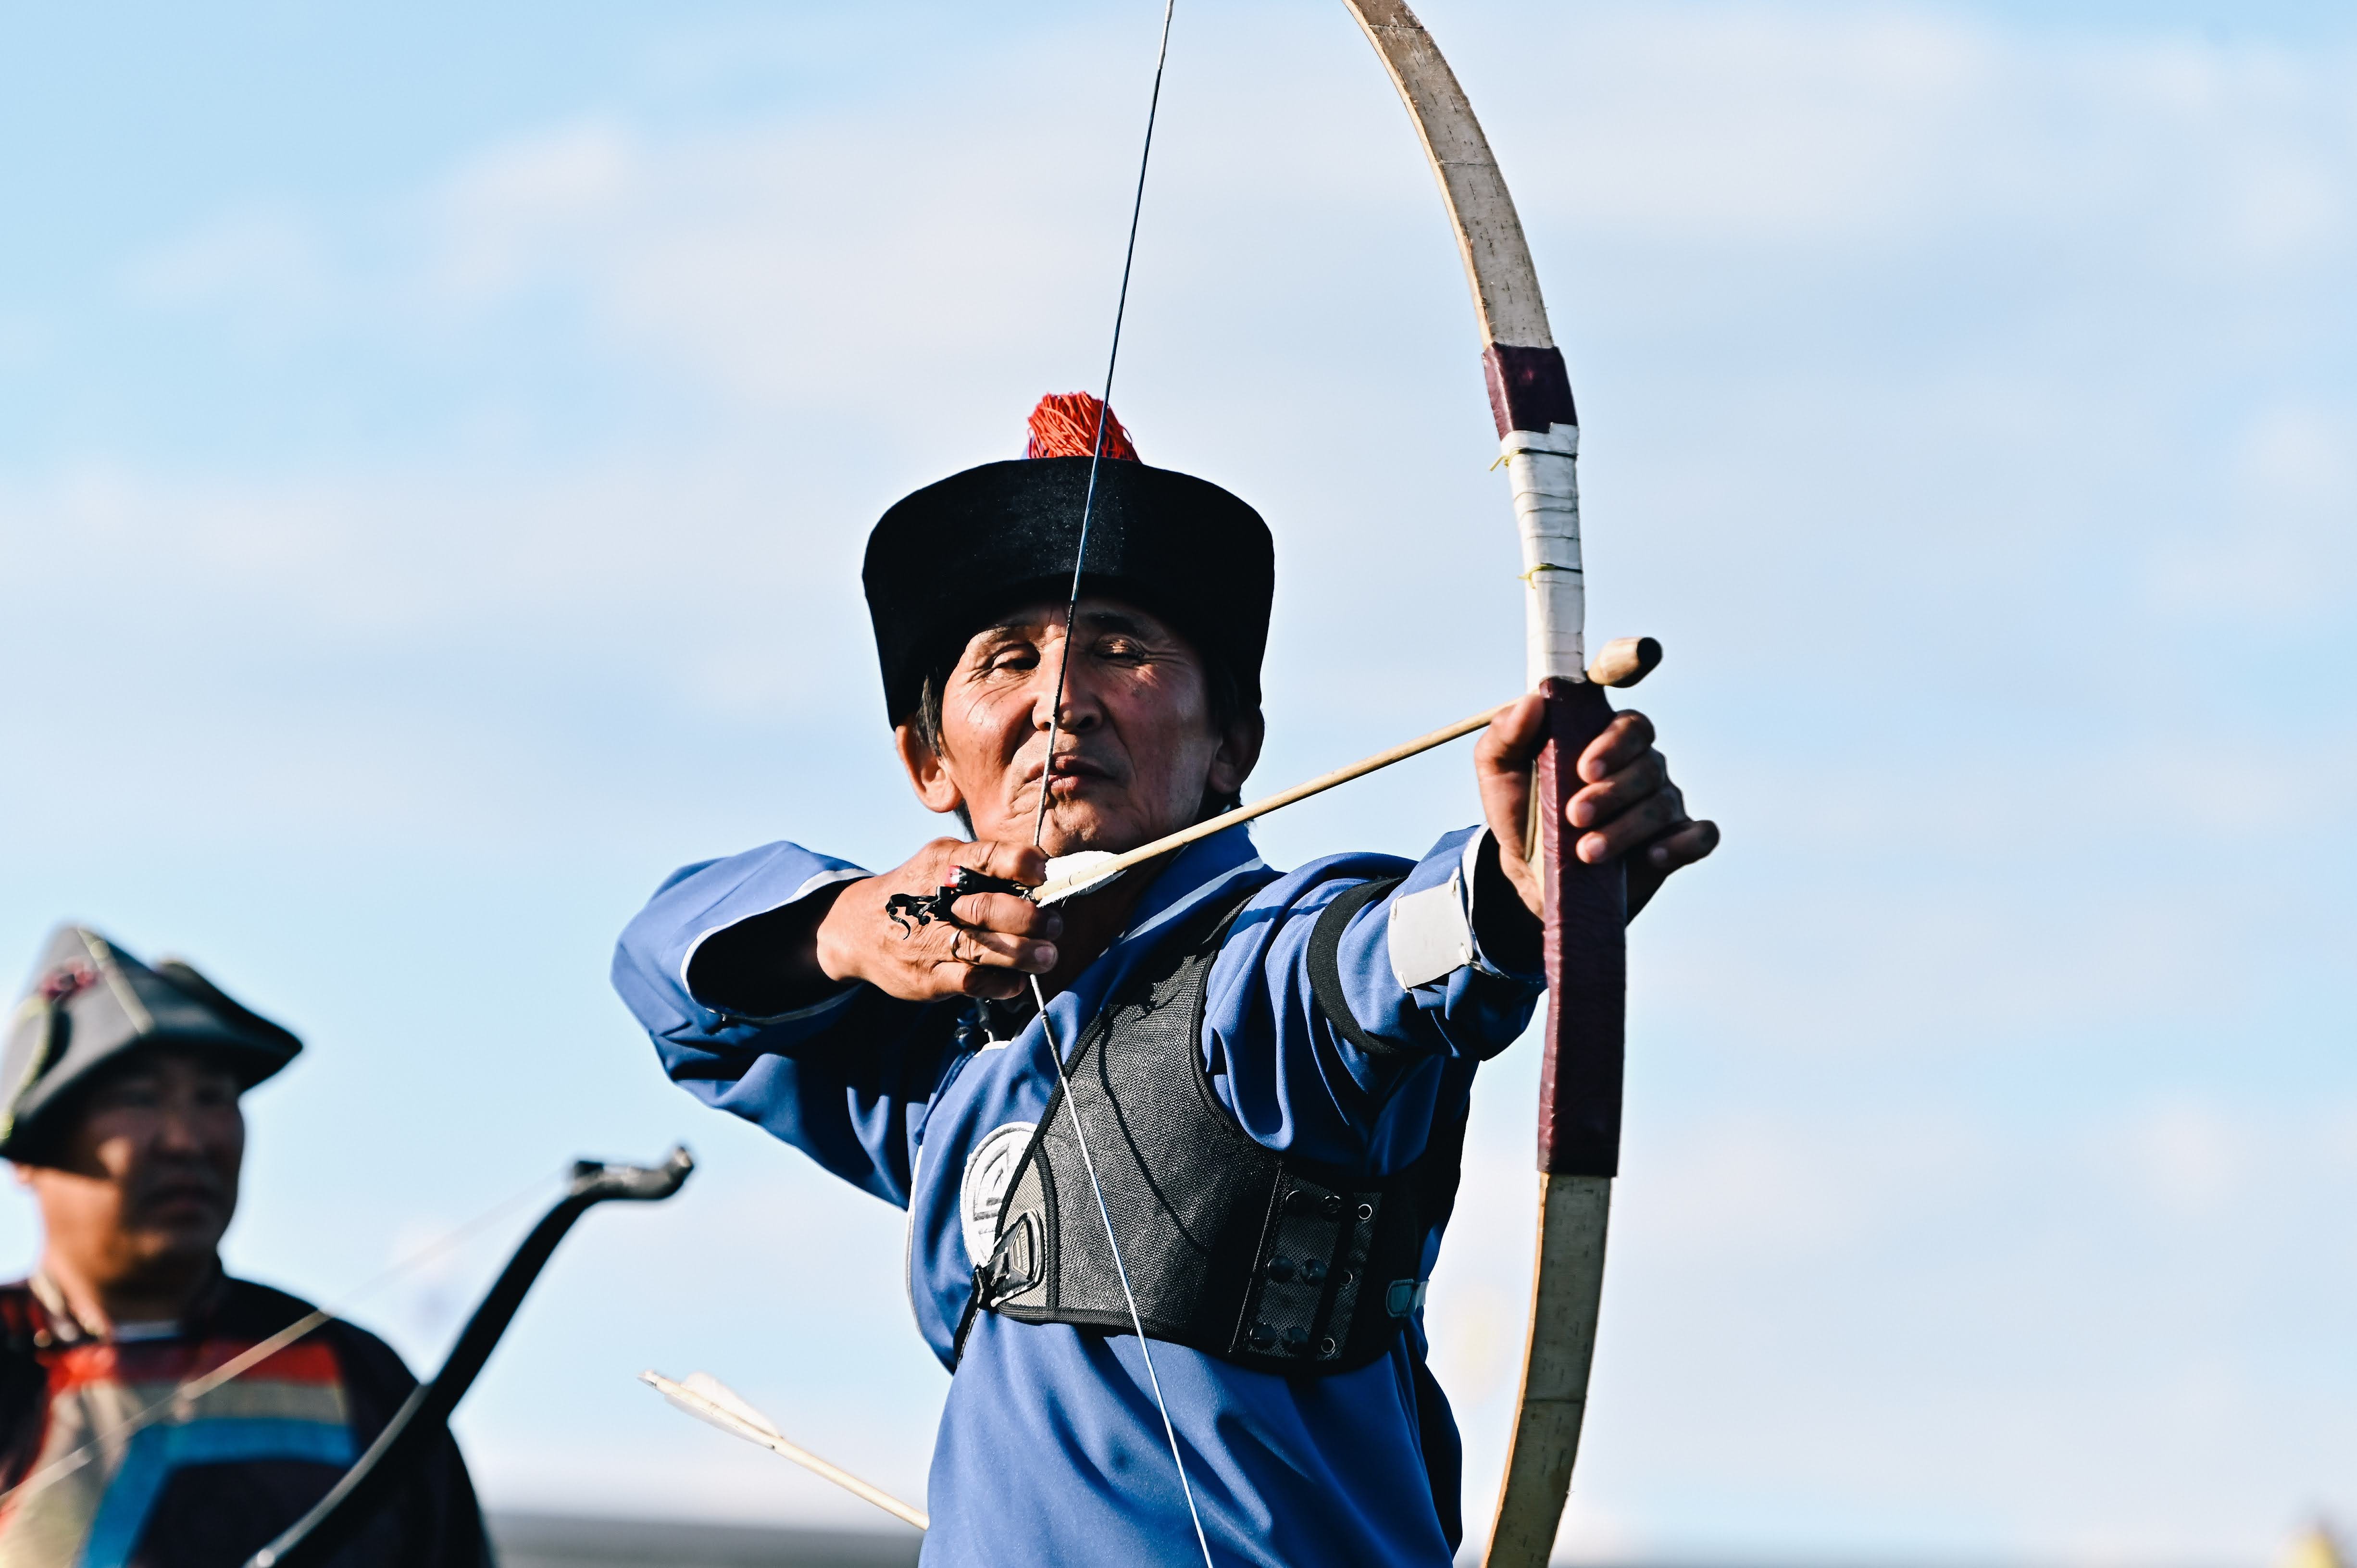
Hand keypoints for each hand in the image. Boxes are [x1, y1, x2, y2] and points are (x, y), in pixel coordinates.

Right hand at [815, 839, 1063, 1002]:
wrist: (858, 928)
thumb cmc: (918, 892)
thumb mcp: (942, 861)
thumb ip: (986, 865)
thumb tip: (1045, 874)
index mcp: (944, 863)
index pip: (990, 857)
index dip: (1025, 866)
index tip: (1047, 875)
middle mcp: (935, 900)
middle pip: (989, 908)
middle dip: (1031, 919)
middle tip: (1055, 924)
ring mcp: (929, 942)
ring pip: (984, 950)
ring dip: (1024, 954)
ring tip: (1047, 955)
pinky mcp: (928, 977)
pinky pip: (973, 983)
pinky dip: (1002, 983)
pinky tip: (1017, 979)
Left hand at [1475, 694, 1719, 918]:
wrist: (1531, 873)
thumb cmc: (1521, 810)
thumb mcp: (1499, 771)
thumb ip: (1507, 732)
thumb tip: (1533, 701)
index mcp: (1602, 735)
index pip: (1628, 717)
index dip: (1621, 719)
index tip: (1588, 762)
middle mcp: (1639, 761)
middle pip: (1644, 761)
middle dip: (1610, 789)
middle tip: (1574, 814)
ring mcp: (1661, 800)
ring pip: (1660, 802)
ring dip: (1624, 828)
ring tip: (1586, 851)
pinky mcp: (1675, 841)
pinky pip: (1699, 835)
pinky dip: (1682, 844)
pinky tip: (1653, 856)